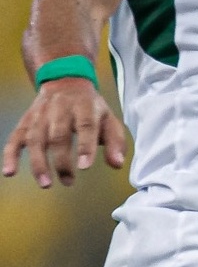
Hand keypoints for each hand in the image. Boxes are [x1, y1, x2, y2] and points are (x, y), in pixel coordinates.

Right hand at [2, 78, 129, 187]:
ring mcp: (39, 115)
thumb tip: (117, 164)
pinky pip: (15, 138)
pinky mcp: (25, 121)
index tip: (84, 166)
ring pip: (35, 139)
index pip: (85, 126)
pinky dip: (10, 155)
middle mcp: (60, 110)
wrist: (65, 82)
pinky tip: (9, 172)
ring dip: (38, 163)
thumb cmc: (91, 108)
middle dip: (61, 160)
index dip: (85, 146)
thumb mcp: (109, 119)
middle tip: (68, 181)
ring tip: (46, 183)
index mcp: (84, 107)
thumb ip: (115, 142)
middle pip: (58, 136)